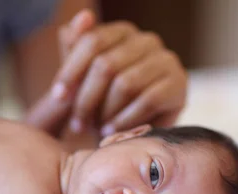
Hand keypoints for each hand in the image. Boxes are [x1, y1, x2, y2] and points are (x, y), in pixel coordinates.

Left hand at [27, 10, 186, 136]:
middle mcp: (146, 40)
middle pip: (106, 65)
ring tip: (96, 129)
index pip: (91, 41)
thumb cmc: (101, 102)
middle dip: (85, 99)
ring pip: (125, 84)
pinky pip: (148, 100)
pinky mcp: (179, 84)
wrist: (131, 131)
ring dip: (105, 112)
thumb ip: (75, 47)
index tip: (58, 98)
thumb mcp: (81, 77)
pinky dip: (126, 119)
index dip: (71, 71)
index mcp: (121, 32)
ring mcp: (166, 60)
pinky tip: (113, 131)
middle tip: (76, 124)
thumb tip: (83, 16)